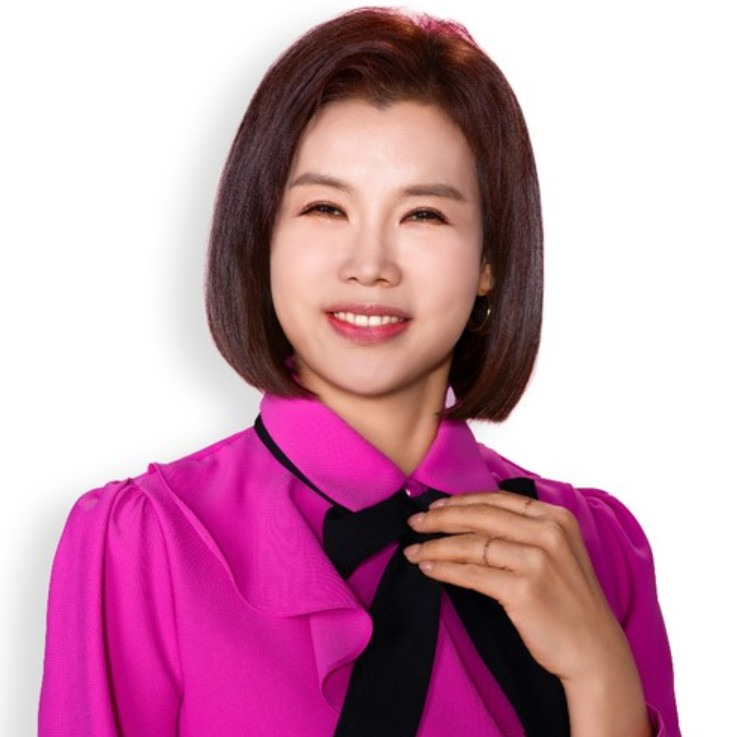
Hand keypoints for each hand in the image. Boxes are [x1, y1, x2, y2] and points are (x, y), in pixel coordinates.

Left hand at [403, 489, 628, 684]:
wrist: (594, 651)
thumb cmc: (570, 603)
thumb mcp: (558, 553)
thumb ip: (525, 531)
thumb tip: (472, 517)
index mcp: (556, 518)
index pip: (497, 500)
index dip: (461, 501)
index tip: (435, 507)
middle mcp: (548, 533)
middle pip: (480, 516)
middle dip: (441, 519)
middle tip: (414, 523)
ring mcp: (537, 561)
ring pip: (471, 544)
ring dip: (435, 546)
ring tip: (413, 550)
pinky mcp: (524, 589)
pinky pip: (471, 574)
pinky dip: (445, 570)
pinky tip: (429, 569)